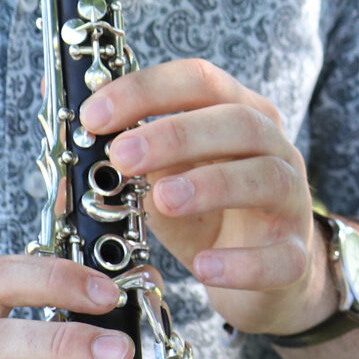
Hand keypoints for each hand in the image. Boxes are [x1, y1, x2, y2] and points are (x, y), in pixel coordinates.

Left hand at [81, 57, 332, 335]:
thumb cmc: (206, 217)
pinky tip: (204, 267)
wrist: (265, 277)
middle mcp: (273, 148)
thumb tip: (63, 133)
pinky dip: (242, 261)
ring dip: (211, 185)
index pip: (200, 81)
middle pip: (239, 121)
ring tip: (161, 200)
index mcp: (238, 115)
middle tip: (123, 156)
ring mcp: (291, 201)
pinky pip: (280, 256)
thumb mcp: (161, 180)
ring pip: (266, 178)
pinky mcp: (295, 256)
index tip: (95, 115)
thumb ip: (122, 159)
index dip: (147, 91)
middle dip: (177, 134)